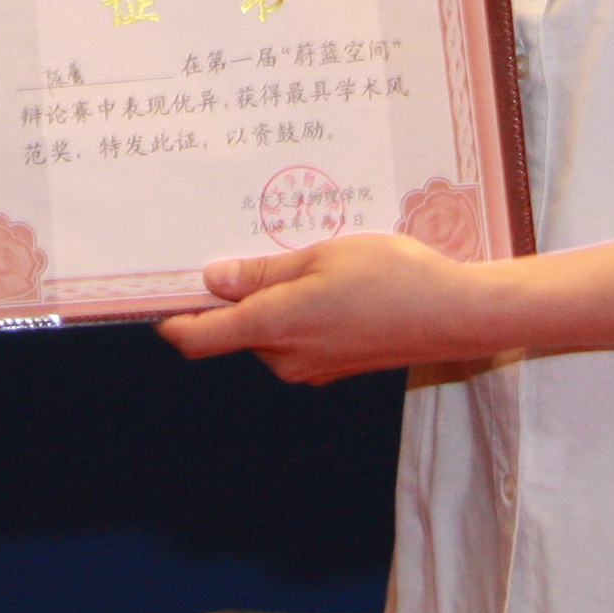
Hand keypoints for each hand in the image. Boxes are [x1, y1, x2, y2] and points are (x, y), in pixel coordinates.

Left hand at [157, 231, 504, 383]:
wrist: (454, 315)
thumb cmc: (391, 276)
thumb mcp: (320, 256)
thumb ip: (262, 272)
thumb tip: (213, 279)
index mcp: (274, 327)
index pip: (201, 337)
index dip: (173, 320)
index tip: (158, 295)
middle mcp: (286, 357)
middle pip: (236, 329)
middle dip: (237, 294)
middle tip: (253, 244)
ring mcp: (312, 367)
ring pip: (269, 332)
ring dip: (275, 301)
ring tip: (310, 258)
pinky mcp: (336, 368)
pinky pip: (299, 339)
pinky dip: (301, 313)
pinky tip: (333, 282)